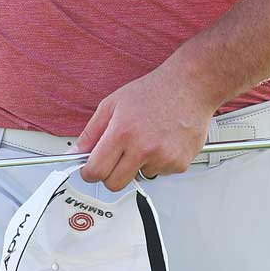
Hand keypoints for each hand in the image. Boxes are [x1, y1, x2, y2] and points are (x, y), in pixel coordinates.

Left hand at [75, 63, 219, 190]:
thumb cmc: (154, 91)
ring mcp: (163, 158)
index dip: (89, 173)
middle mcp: (143, 148)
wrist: (190, 86)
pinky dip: (158, 162)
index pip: (96, 171)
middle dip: (111, 174)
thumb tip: (79, 151)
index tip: (90, 171)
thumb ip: (92, 131)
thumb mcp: (113, 103)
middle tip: (116, 158)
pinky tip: (162, 142)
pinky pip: (160, 173)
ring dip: (138, 165)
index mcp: (122, 132)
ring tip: (147, 140)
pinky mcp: (179, 163)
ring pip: (139, 177)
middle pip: (115, 184)